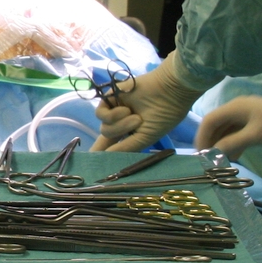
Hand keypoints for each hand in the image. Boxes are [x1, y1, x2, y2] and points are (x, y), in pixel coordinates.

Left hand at [91, 55, 207, 152]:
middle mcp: (121, 124)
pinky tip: (126, 110)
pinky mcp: (110, 98)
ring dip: (120, 126)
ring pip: (104, 129)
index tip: (93, 170)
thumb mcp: (145, 137)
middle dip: (103, 146)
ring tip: (136, 118)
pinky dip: (112, 115)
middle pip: (104, 139)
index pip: (113, 147)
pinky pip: (100, 114)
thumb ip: (125, 148)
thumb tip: (106, 157)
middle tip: (105, 151)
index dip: (103, 156)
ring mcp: (114, 111)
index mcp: (131, 135)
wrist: (168, 92)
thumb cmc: (163, 116)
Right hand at [196, 96, 261, 158]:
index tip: (199, 157)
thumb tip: (212, 153)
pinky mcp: (259, 122)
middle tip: (208, 162)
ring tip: (220, 162)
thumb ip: (231, 143)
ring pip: (228, 129)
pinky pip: (239, 132)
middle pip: (217, 124)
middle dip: (211, 142)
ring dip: (222, 144)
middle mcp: (239, 108)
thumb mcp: (255, 136)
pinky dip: (234, 143)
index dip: (201, 138)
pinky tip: (236, 156)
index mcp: (235, 107)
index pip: (209, 120)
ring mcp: (249, 115)